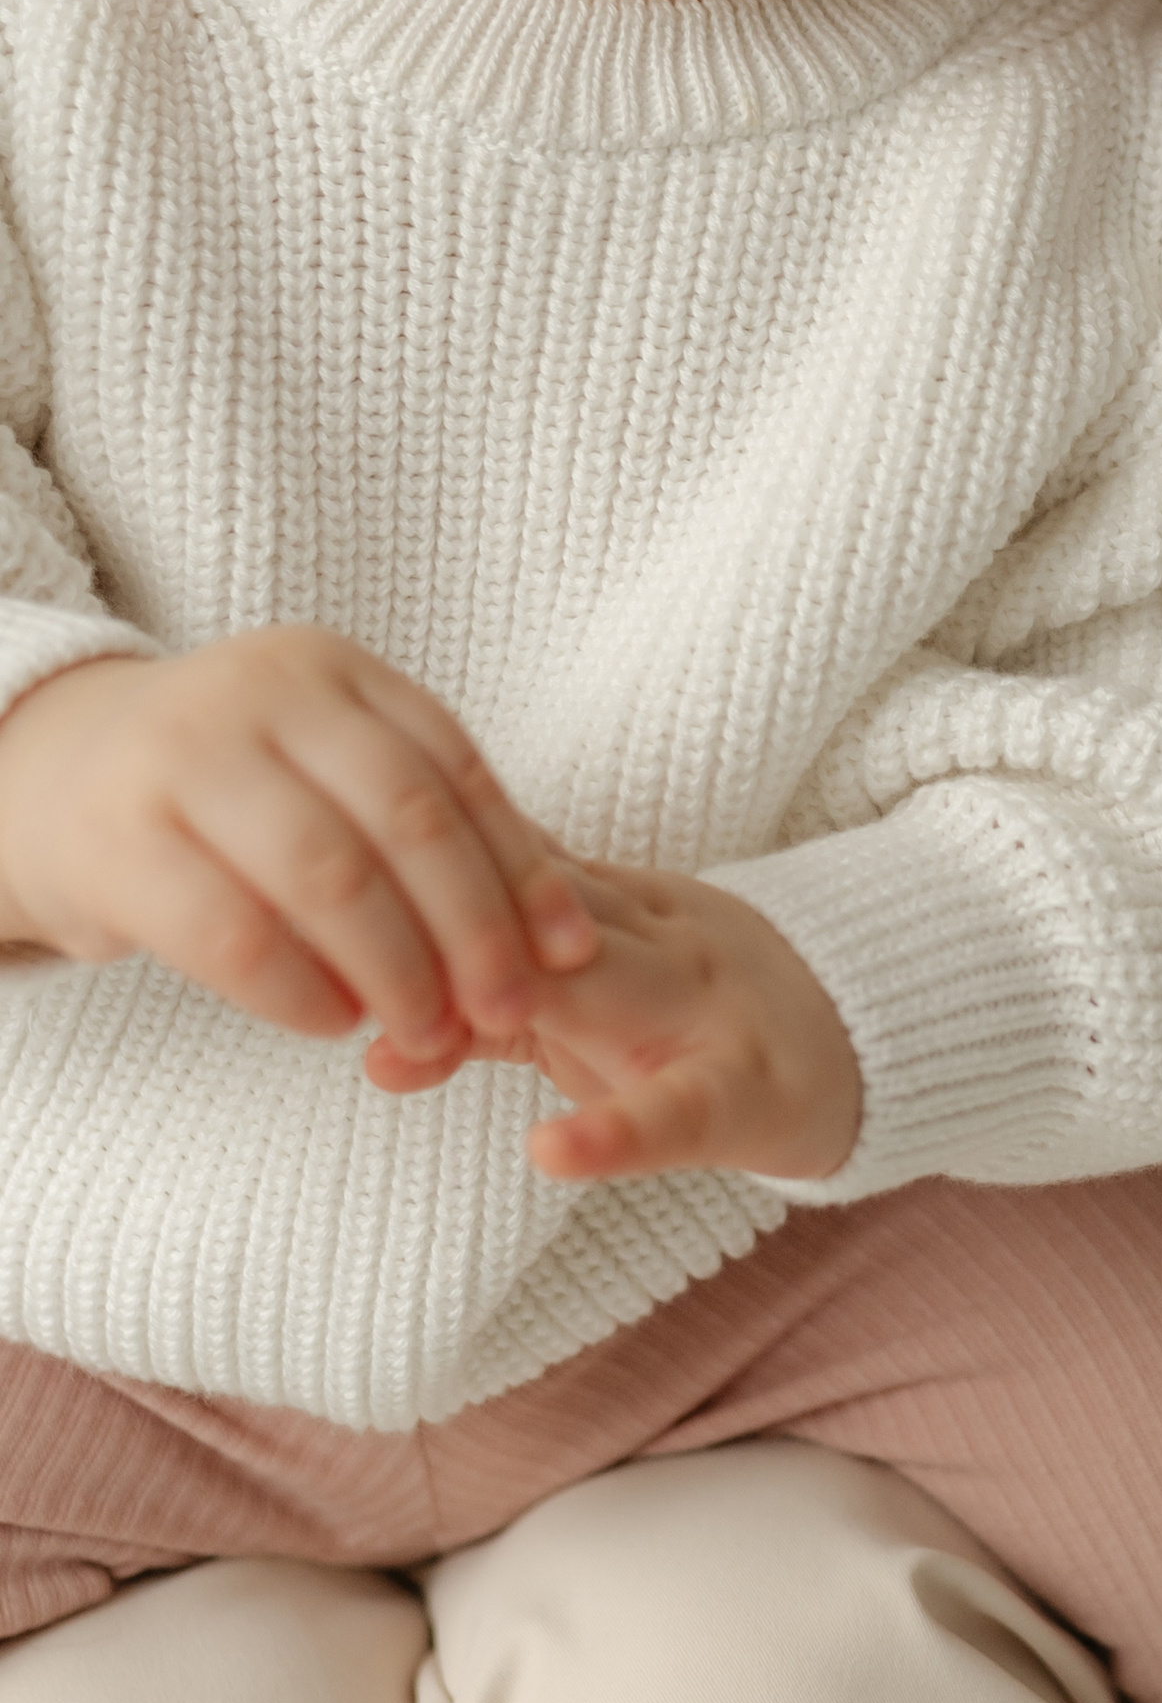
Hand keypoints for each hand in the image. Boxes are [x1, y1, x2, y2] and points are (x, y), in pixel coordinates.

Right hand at [0, 632, 595, 1061]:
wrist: (45, 776)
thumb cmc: (224, 792)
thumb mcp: (322, 768)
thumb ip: (425, 824)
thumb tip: (556, 933)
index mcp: (333, 671)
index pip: (457, 770)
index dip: (523, 867)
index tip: (568, 952)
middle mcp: (262, 694)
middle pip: (407, 820)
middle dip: (473, 928)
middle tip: (507, 1009)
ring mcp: (182, 760)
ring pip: (328, 877)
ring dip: (396, 970)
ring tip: (427, 1031)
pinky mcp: (117, 841)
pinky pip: (232, 934)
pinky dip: (300, 992)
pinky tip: (333, 1023)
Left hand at [370, 857, 863, 1185]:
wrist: (860, 1042)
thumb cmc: (702, 1017)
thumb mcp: (609, 988)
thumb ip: (498, 1012)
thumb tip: (372, 1043)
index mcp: (625, 910)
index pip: (515, 879)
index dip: (428, 891)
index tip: (333, 912)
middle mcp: (662, 942)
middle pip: (547, 920)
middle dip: (451, 942)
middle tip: (356, 972)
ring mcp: (706, 1011)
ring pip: (607, 986)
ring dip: (515, 1004)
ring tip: (425, 1039)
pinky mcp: (746, 1095)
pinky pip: (680, 1113)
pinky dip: (617, 1131)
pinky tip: (551, 1151)